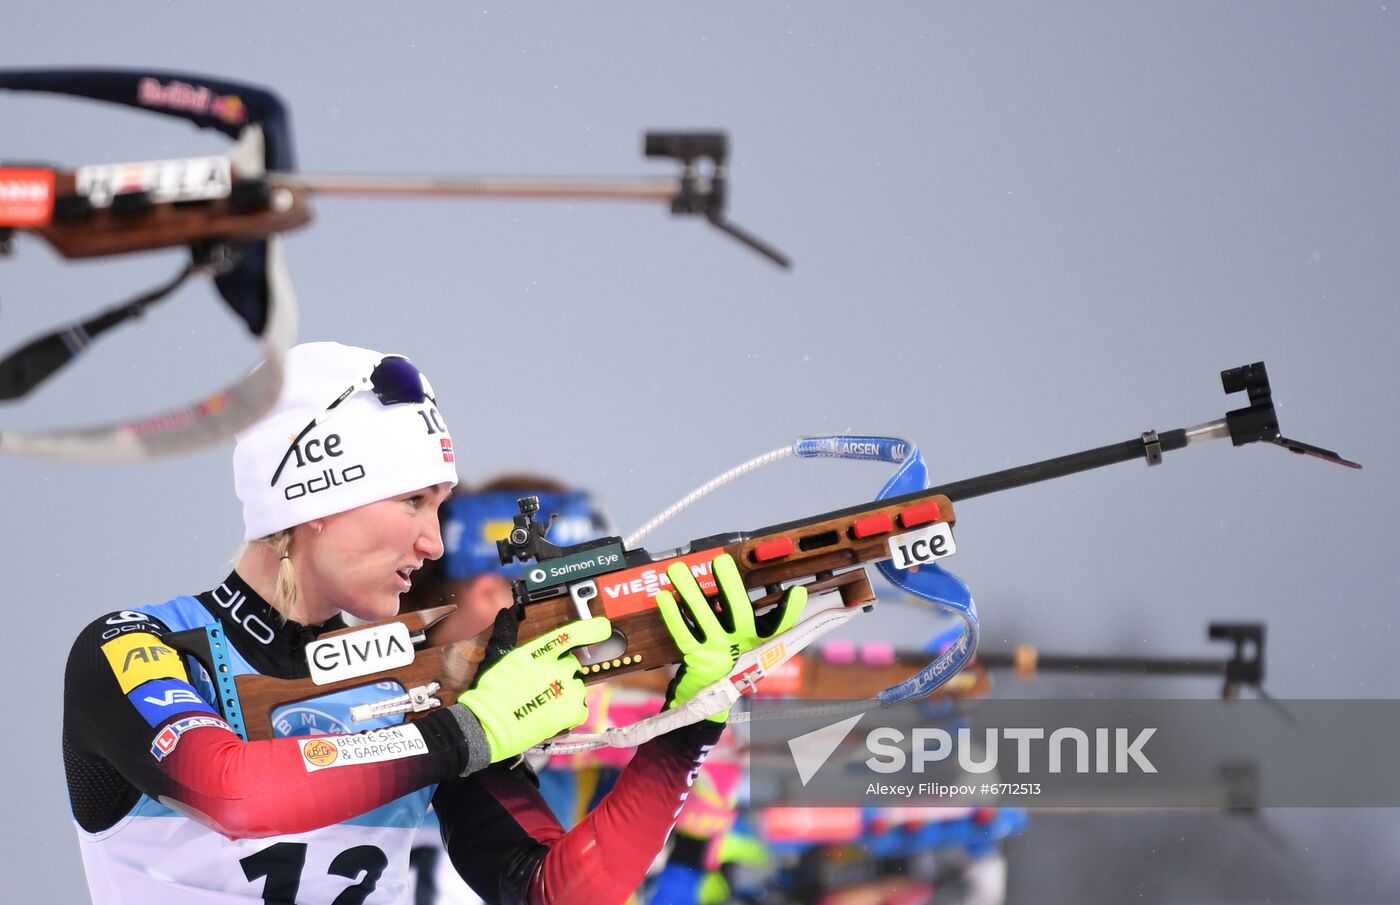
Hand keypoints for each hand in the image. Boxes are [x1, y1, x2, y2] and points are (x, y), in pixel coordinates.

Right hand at [456, 612, 611, 760]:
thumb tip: (506, 614)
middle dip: (563, 673)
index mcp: (535, 653)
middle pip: (573, 664)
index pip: (569, 635)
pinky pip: (580, 708)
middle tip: (546, 685)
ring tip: (546, 703)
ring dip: (567, 693)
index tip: (603, 627)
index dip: (590, 629)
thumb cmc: (489, 694)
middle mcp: (553, 669)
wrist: (487, 726)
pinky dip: (571, 712)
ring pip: (578, 687)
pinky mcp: (569, 712)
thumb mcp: (497, 657)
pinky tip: (553, 715)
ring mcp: (563, 691)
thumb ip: (506, 634)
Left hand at [655, 552, 806, 721]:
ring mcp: (717, 651)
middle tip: (721, 560)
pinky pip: (682, 632)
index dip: (790, 609)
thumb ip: (758, 620)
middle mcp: (741, 644)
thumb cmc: (733, 661)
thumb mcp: (750, 644)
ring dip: (690, 591)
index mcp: (759, 639)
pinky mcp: (696, 657)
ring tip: (677, 569)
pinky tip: (664, 596)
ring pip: (703, 616)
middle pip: (739, 611)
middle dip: (730, 584)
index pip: (779, 625)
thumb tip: (769, 590)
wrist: (712, 697)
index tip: (797, 591)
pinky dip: (672, 614)